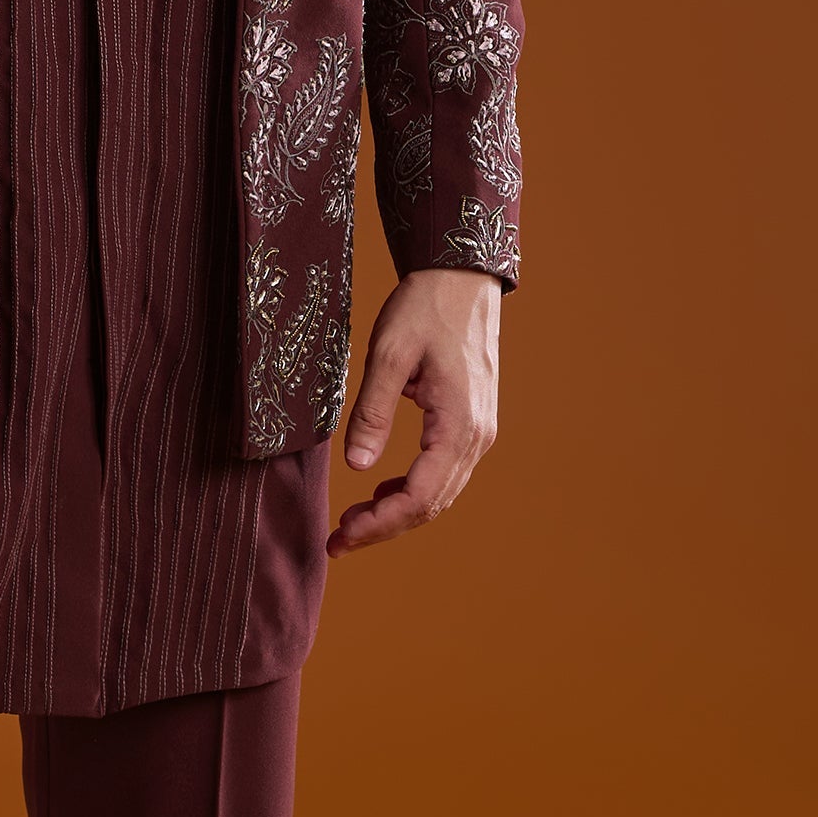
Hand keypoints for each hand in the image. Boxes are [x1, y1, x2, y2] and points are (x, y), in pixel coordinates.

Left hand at [326, 267, 499, 556]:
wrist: (461, 275)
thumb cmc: (424, 307)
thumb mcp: (389, 353)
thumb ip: (373, 411)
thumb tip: (357, 468)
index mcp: (459, 425)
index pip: (419, 498)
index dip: (379, 524)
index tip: (341, 537)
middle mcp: (477, 437)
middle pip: (431, 505)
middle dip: (384, 526)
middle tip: (338, 541)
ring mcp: (480, 431)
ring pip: (440, 492)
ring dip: (398, 511)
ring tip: (353, 521)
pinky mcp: (472, 421)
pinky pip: (444, 470)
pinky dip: (413, 487)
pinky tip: (383, 489)